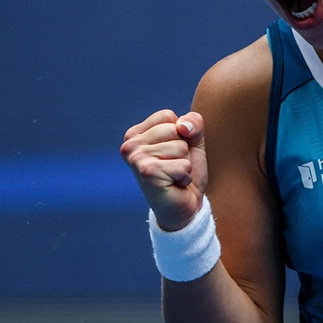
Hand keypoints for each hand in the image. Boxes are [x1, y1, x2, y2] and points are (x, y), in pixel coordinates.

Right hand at [120, 109, 207, 230]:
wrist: (184, 207)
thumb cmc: (184, 172)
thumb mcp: (192, 141)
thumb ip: (193, 123)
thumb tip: (183, 126)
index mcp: (135, 134)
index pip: (167, 116)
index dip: (180, 134)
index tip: (172, 153)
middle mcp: (130, 145)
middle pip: (174, 129)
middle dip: (183, 149)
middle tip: (174, 167)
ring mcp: (136, 159)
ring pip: (180, 147)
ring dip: (184, 164)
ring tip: (173, 176)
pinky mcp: (148, 173)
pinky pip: (183, 165)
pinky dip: (185, 176)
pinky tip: (175, 184)